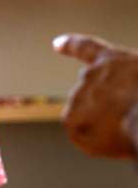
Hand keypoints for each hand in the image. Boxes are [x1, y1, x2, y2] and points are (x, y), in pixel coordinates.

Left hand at [54, 33, 137, 158]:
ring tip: (126, 126)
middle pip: (92, 95)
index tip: (57, 43)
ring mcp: (77, 97)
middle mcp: (90, 75)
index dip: (72, 45)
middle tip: (128, 116)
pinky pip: (84, 137)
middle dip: (105, 108)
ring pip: (89, 118)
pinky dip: (98, 143)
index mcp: (114, 61)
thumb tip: (124, 99)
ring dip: (104, 126)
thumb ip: (129, 82)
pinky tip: (115, 139)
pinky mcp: (70, 119)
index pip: (88, 48)